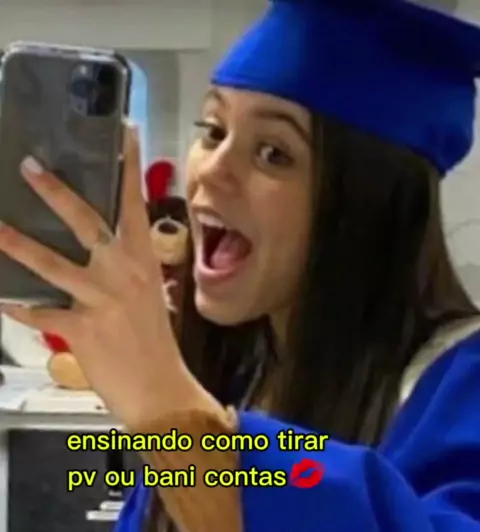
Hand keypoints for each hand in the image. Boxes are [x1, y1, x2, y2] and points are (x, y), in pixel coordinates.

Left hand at [0, 125, 202, 429]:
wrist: (160, 389)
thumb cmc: (157, 343)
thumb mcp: (149, 298)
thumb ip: (125, 273)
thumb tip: (98, 257)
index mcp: (145, 262)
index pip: (135, 206)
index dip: (130, 168)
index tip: (125, 133)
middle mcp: (123, 273)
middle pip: (85, 223)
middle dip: (56, 194)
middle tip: (28, 166)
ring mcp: (100, 299)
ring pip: (51, 264)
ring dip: (16, 244)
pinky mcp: (79, 329)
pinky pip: (40, 312)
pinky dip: (20, 307)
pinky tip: (3, 300)